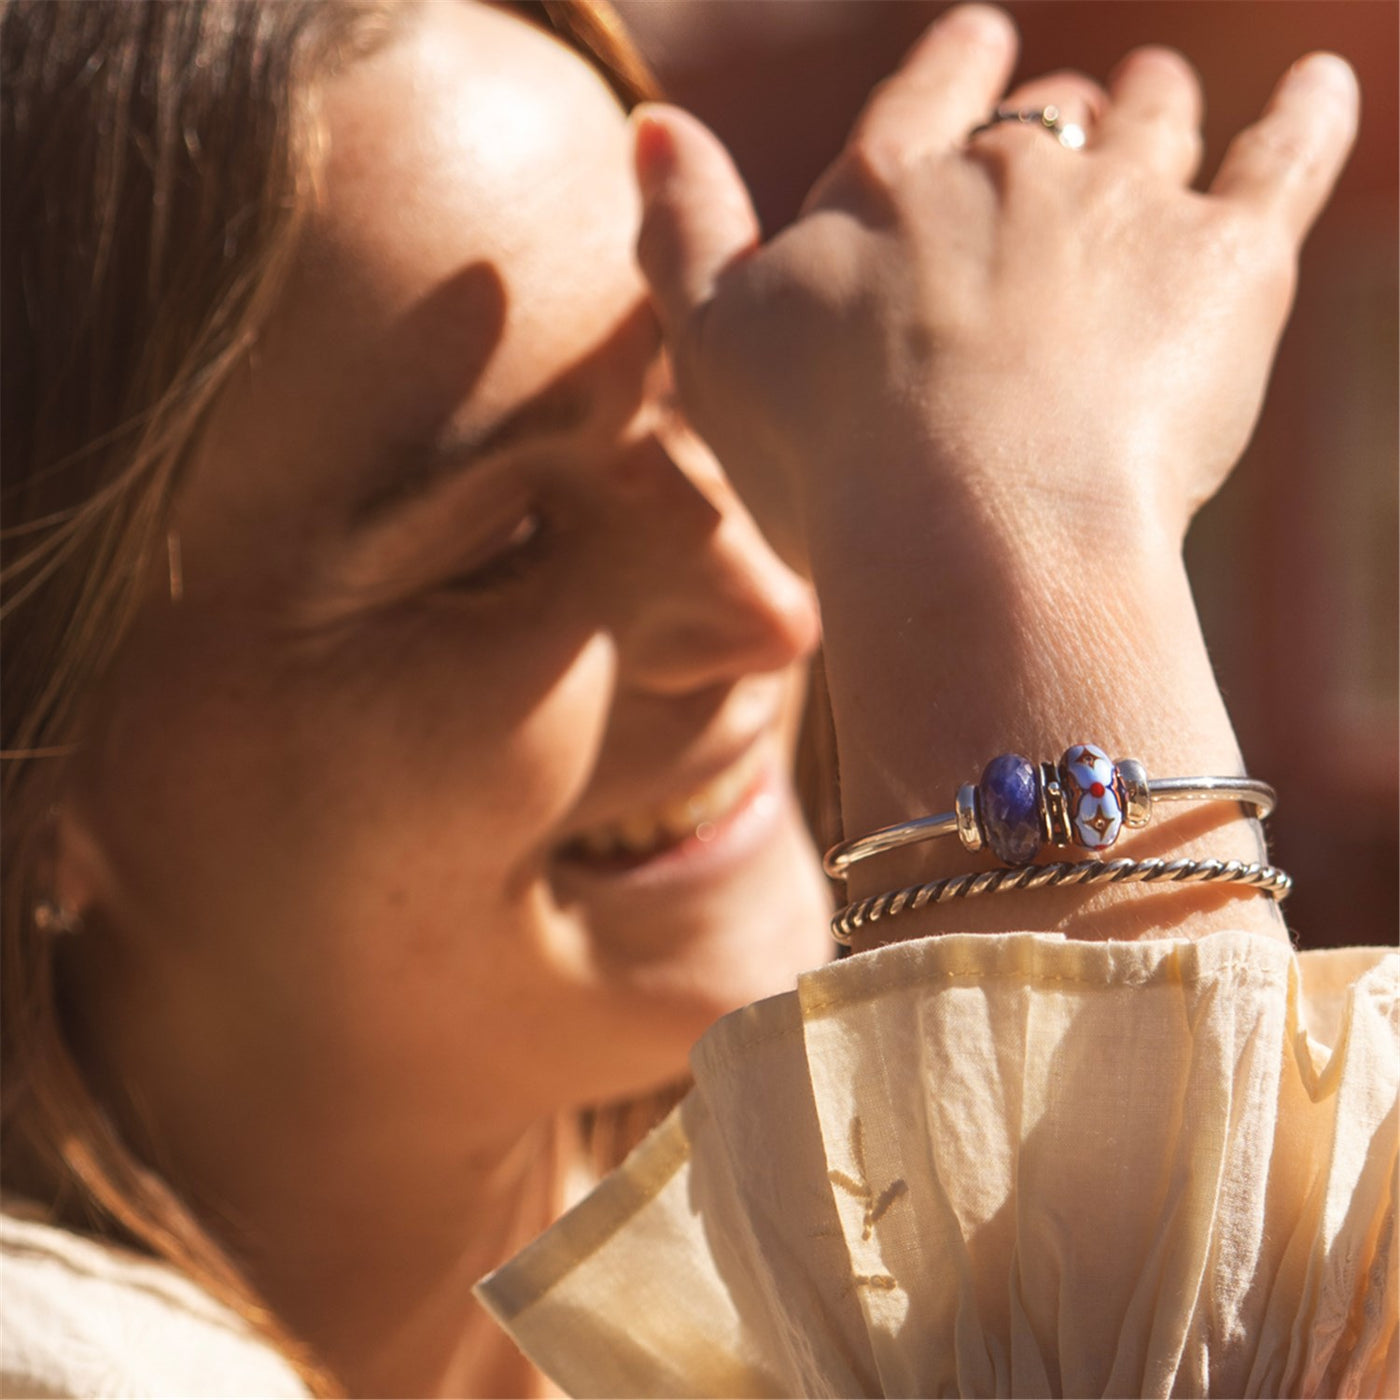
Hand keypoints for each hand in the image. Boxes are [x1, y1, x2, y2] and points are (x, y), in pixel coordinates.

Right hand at [634, 4, 1358, 559]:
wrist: (971, 525)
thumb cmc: (828, 456)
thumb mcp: (715, 348)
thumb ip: (683, 232)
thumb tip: (652, 123)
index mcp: (889, 185)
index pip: (930, 94)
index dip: (958, 70)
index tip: (979, 52)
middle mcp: (1011, 172)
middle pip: (1050, 117)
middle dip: (1063, 117)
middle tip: (1078, 125)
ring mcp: (1126, 208)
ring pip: (1156, 123)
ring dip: (1159, 107)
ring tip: (1163, 102)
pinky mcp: (1230, 264)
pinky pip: (1287, 155)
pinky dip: (1309, 116)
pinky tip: (1320, 89)